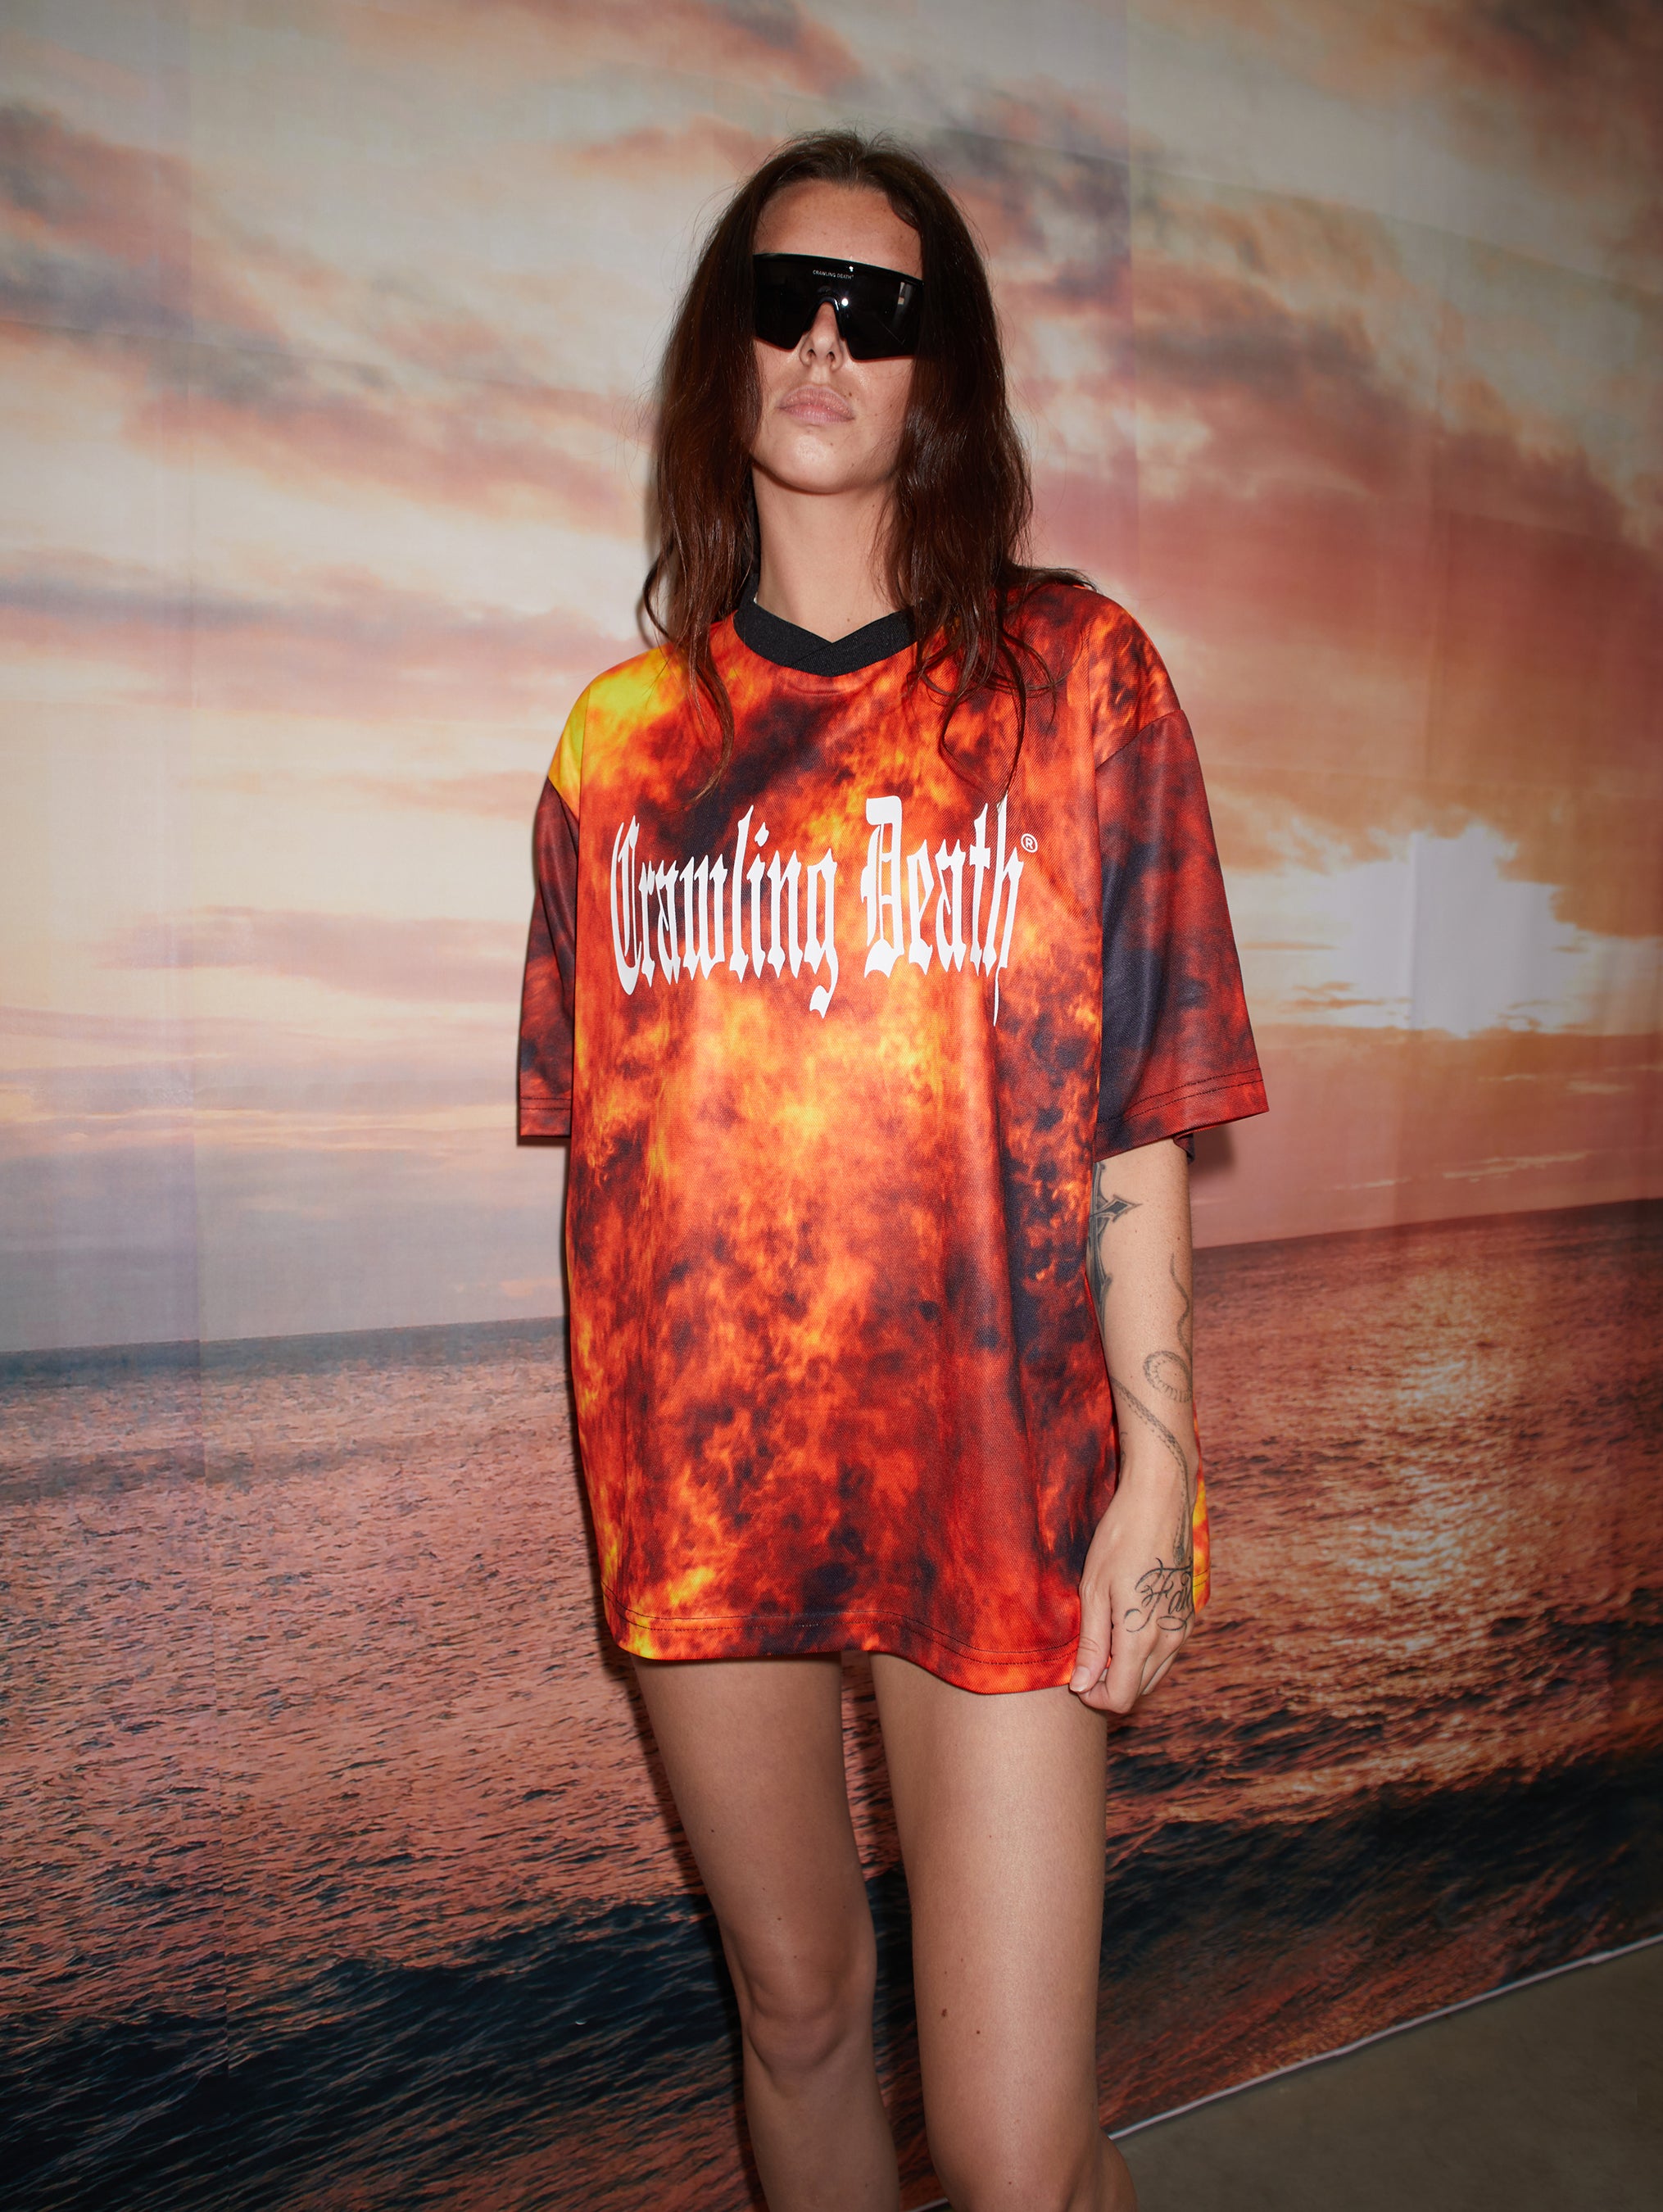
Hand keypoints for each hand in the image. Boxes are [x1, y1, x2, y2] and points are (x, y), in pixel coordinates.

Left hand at [1067, 1467, 1194, 1714]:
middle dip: (1110, 1684)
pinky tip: (1124, 1623)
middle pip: (1139, 1689)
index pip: (1121, 1697)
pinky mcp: (1188, 1615)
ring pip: (1154, 1672)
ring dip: (1128, 1669)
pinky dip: (1144, 1653)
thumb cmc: (1121, 1540)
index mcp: (1142, 1638)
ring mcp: (1183, 1628)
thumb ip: (1093, 1644)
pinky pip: (1166, 1652)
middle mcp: (1170, 1640)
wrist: (1160, 1501)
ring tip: (1103, 1638)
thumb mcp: (1094, 1591)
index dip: (1094, 1696)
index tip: (1076, 1677)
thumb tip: (1082, 1686)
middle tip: (1086, 1655)